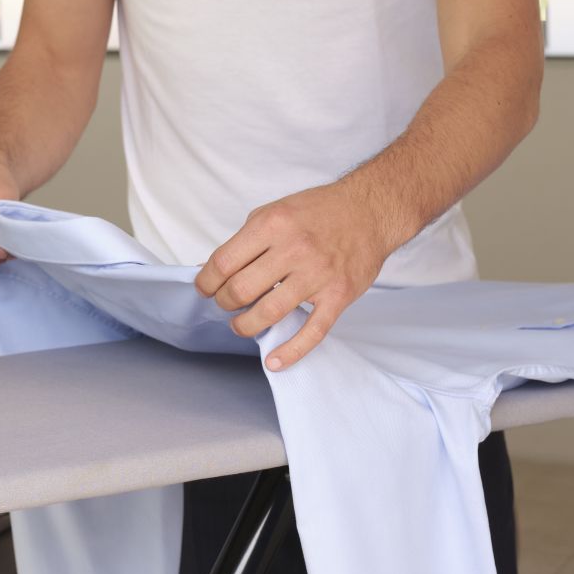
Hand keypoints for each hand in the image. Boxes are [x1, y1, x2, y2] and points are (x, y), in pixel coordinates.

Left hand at [195, 174, 410, 368]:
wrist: (368, 211)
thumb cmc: (318, 211)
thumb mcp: (274, 211)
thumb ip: (245, 241)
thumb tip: (212, 270)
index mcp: (272, 224)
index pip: (224, 262)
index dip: (207, 281)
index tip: (205, 288)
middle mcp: (294, 249)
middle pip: (242, 289)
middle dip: (225, 302)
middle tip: (226, 303)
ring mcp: (317, 275)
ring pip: (270, 312)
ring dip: (246, 325)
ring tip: (241, 325)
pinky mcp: (338, 296)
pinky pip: (312, 332)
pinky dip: (291, 352)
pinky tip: (274, 361)